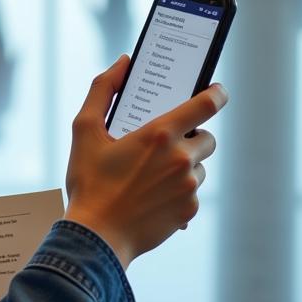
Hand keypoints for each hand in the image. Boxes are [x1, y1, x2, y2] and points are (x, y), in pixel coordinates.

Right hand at [64, 56, 227, 267]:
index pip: (206, 104)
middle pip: (207, 137)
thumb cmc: (88, 182)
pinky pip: (193, 193)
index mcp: (160, 134)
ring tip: (152, 174)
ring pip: (200, 166)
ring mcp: (188, 187)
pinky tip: (152, 196)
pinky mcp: (189, 210)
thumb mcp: (84, 130)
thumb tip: (123, 63)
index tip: (216, 91)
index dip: (216, 93)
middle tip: (165, 144)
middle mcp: (181, 158)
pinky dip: (178, 192)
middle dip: (192, 136)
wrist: (96, 237)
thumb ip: (102, 89)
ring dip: (184, 165)